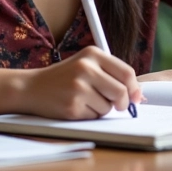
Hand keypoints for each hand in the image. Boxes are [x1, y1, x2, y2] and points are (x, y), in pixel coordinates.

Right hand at [19, 46, 142, 119]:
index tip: (134, 97)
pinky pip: (94, 116)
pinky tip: (76, 106)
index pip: (126, 72)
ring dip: (101, 108)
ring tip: (85, 100)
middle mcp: (86, 67)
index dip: (134, 88)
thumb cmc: (64, 78)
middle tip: (115, 104)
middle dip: (121, 103)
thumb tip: (139, 95)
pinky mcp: (72, 105)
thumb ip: (111, 74)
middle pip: (121, 91)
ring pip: (108, 107)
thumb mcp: (86, 65)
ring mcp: (78, 87)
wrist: (32, 88)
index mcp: (92, 53)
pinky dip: (89, 115)